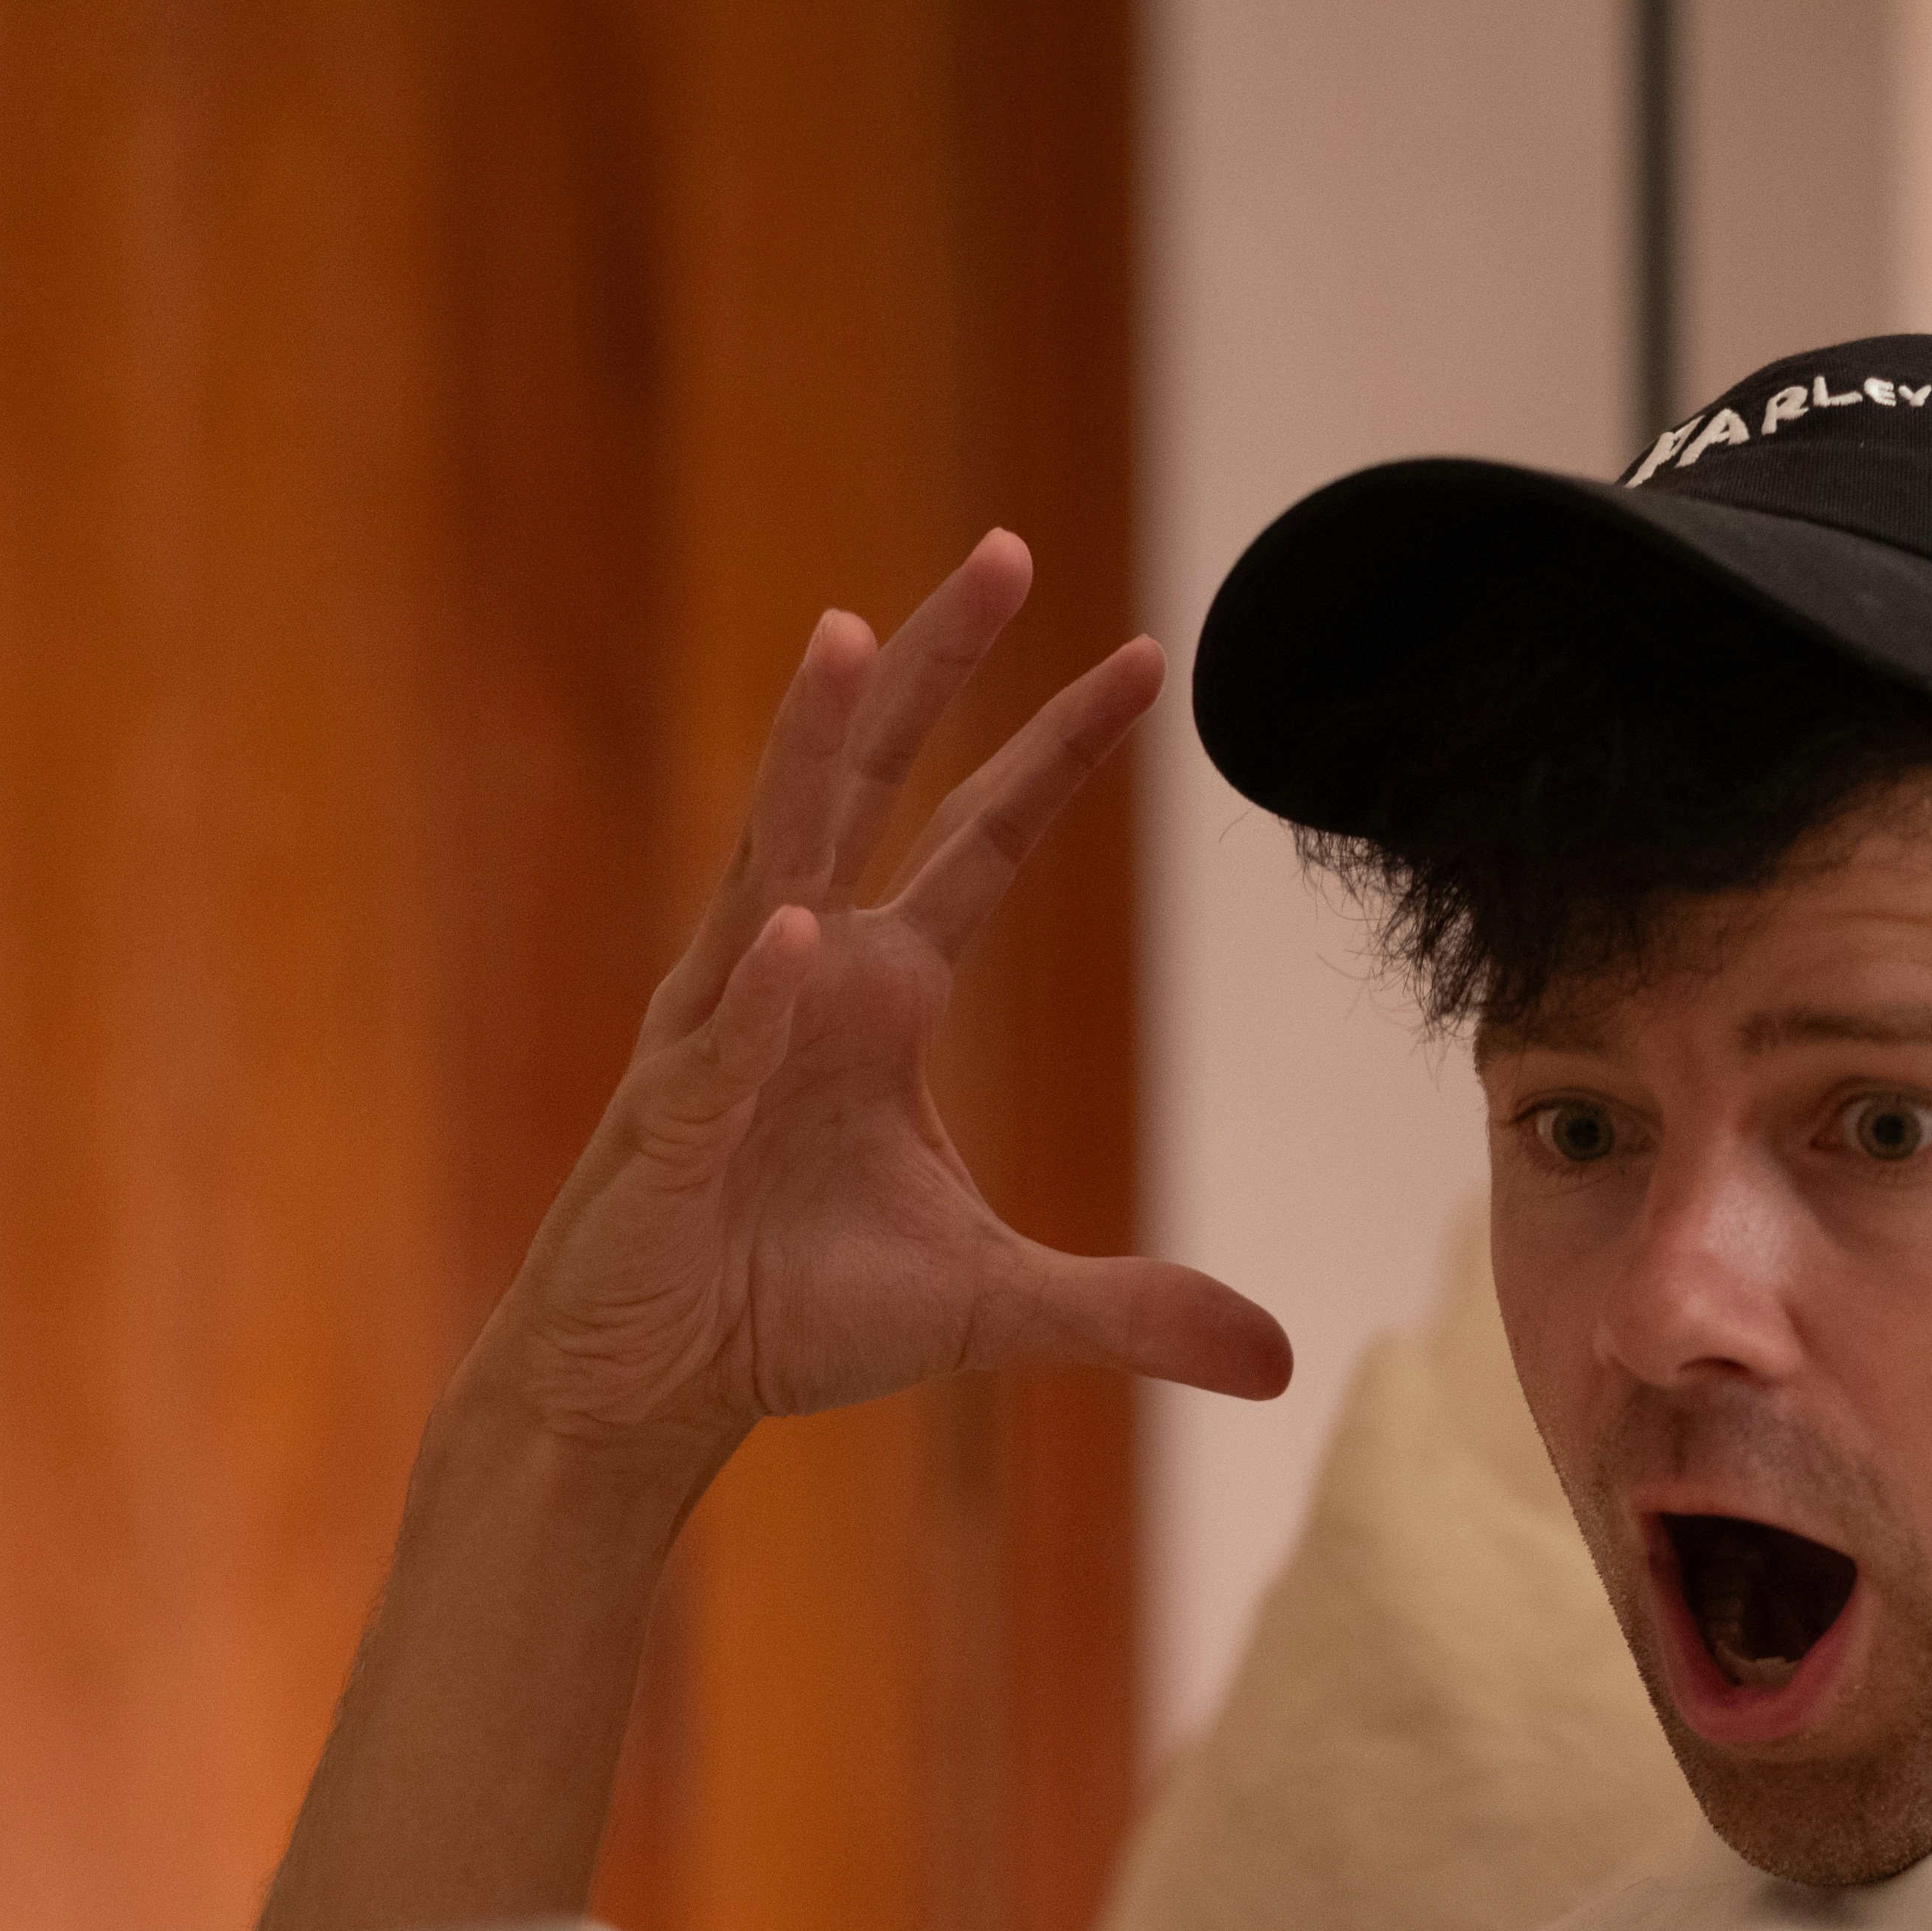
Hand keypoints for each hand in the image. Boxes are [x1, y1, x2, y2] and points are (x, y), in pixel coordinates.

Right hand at [470, 533, 1291, 1465]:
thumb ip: (1133, 1309)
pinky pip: (724, 1040)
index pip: (987, 839)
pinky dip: (756, 990)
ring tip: (849, 634)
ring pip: (773, 856)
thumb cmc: (797, 1312)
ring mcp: (725, 1029)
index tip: (1144, 656)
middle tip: (1006, 550)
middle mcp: (807, 973)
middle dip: (939, 667)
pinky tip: (792, 924)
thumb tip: (1278, 1361)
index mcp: (884, 993)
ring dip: (811, 750)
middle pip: (877, 784)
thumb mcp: (996, 1307)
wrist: (653, 1380)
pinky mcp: (671, 1120)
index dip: (1059, 749)